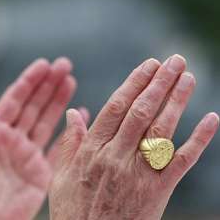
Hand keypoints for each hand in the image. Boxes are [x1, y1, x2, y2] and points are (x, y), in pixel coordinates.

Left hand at [0, 58, 77, 219]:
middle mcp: (13, 139)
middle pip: (34, 106)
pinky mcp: (41, 171)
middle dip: (49, 85)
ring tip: (71, 82)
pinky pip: (58, 147)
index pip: (15, 100)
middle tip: (64, 66)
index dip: (29, 81)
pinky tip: (79, 117)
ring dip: (59, 102)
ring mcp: (28, 154)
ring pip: (47, 121)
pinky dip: (69, 133)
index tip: (44, 64)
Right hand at [49, 55, 218, 219]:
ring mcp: (140, 173)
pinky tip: (212, 118)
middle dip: (159, 82)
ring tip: (188, 76)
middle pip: (142, 112)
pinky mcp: (159, 190)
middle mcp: (117, 157)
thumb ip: (69, 143)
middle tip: (174, 60)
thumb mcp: (61, 176)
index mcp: (92, 151)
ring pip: (162, 129)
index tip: (148, 65)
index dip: (134, 83)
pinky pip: (183, 161)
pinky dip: (200, 139)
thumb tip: (72, 113)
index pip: (116, 108)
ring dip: (177, 100)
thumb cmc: (73, 211)